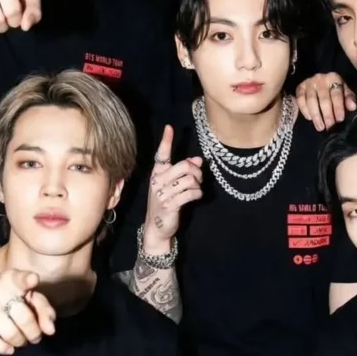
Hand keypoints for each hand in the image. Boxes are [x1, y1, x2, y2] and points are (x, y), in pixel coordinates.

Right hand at [0, 270, 56, 355]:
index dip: (27, 280)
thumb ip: (43, 310)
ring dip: (21, 342)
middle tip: (35, 337)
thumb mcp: (27, 297)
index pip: (20, 279)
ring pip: (11, 333)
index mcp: (12, 279)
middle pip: (24, 317)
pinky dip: (5, 349)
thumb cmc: (9, 298)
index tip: (34, 280)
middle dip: (34, 333)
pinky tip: (10, 349)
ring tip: (22, 341)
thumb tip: (51, 331)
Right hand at [142, 125, 202, 250]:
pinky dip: (197, 194)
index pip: (161, 155)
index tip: (169, 127)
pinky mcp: (170, 205)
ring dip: (198, 184)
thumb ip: (184, 172)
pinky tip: (196, 196)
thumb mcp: (172, 185)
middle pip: (183, 166)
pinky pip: (190, 194)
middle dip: (197, 171)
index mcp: (157, 174)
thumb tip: (198, 160)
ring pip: (189, 180)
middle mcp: (157, 181)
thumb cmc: (166, 203)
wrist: (157, 227)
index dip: (166, 141)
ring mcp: (163, 194)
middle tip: (200, 178)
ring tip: (196, 189)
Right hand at [295, 73, 356, 130]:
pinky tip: (309, 119)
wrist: (320, 81)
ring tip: (320, 127)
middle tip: (329, 127)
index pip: (336, 94)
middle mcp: (320, 78)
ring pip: (311, 100)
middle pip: (323, 98)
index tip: (340, 120)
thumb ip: (349, 98)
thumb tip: (353, 107)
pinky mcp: (300, 87)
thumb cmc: (334, 89)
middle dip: (327, 114)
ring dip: (316, 115)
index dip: (338, 107)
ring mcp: (309, 82)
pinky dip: (304, 110)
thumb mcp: (344, 91)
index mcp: (333, 78)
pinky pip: (300, 100)